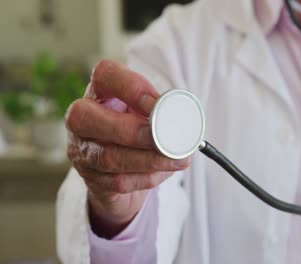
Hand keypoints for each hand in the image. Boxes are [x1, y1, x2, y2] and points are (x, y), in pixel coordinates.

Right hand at [65, 60, 190, 237]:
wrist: (124, 171)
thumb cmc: (139, 131)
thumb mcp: (148, 113)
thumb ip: (160, 110)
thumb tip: (177, 116)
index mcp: (101, 92)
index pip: (104, 75)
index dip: (131, 88)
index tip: (158, 104)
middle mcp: (80, 118)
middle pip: (86, 117)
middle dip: (131, 130)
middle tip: (164, 138)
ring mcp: (82, 150)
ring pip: (106, 156)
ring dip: (147, 159)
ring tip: (176, 159)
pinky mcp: (91, 179)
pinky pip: (118, 182)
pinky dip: (146, 178)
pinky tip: (162, 173)